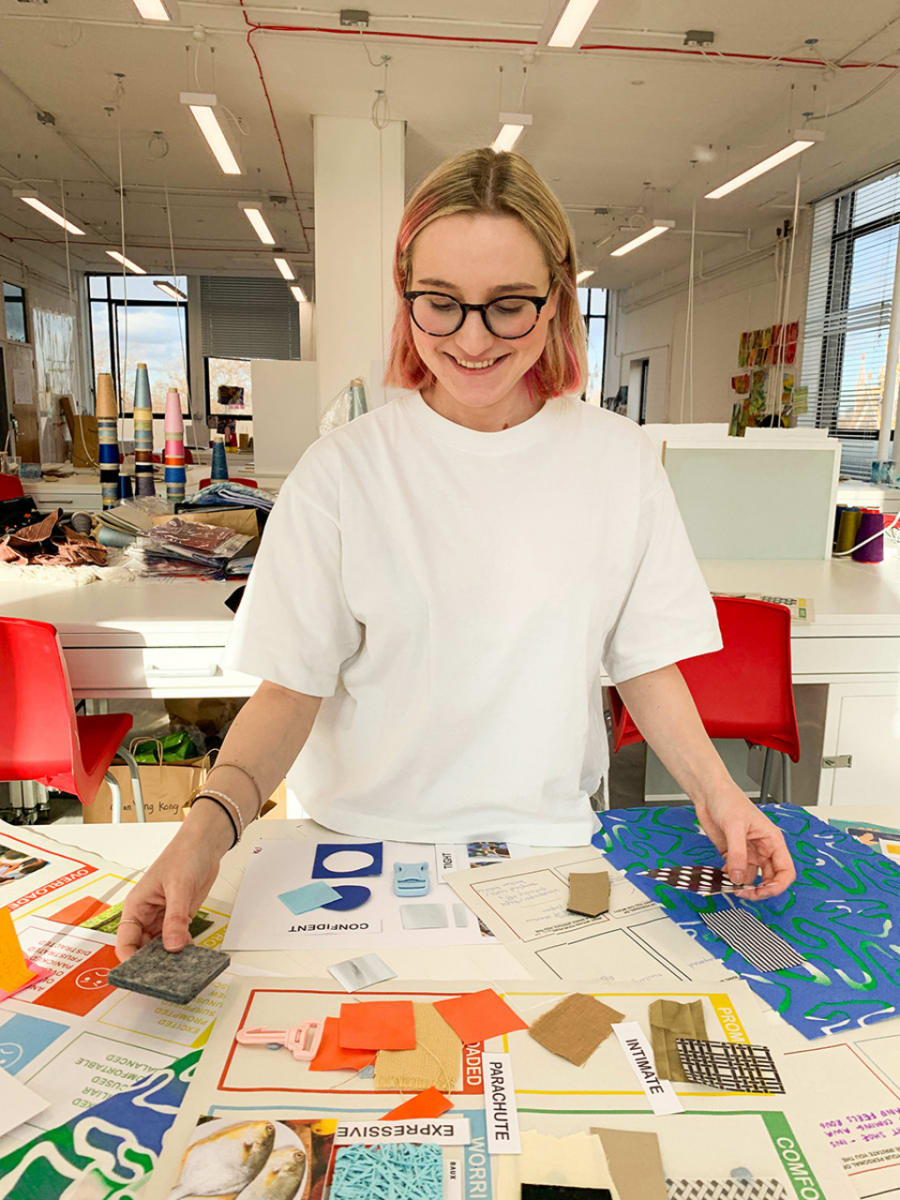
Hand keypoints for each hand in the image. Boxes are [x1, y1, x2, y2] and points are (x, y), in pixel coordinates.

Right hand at [115, 809, 230, 960]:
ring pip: (161, 948)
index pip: (125, 941)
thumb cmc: (183, 855)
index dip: (129, 960)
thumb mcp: (178, 887)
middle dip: (151, 964)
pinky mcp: (180, 919)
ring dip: (169, 959)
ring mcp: (164, 919)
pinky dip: (183, 950)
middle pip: (142, 949)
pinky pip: (178, 940)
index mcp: (136, 906)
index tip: (139, 975)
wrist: (205, 844)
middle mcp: (147, 916)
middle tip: (164, 980)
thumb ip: (175, 918)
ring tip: (180, 973)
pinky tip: (192, 959)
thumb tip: (173, 946)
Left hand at [693, 784, 795, 899]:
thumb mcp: (734, 826)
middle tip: (742, 893)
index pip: (785, 871)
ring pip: (751, 878)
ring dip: (741, 885)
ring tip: (728, 884)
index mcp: (772, 841)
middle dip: (758, 890)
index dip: (777, 886)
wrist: (709, 793)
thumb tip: (738, 878)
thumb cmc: (728, 800)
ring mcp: (748, 853)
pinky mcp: (733, 854)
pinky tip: (722, 875)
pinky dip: (730, 879)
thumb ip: (738, 853)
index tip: (761, 892)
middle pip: (769, 879)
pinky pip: (736, 873)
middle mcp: (762, 849)